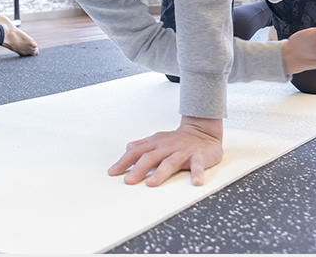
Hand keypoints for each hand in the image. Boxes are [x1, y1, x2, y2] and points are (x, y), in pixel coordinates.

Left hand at [108, 116, 223, 186]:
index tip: (113, 172)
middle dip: (138, 169)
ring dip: (160, 173)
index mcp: (155, 143)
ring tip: (151, 184)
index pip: (136, 152)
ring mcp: (182, 151)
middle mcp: (167, 147)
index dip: (124, 162)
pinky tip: (196, 183)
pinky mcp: (199, 156)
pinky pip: (198, 165)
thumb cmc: (176, 140)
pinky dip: (197, 173)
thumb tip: (127, 150)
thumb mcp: (157, 140)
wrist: (202, 131)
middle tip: (128, 181)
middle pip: (150, 157)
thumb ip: (142, 145)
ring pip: (170, 162)